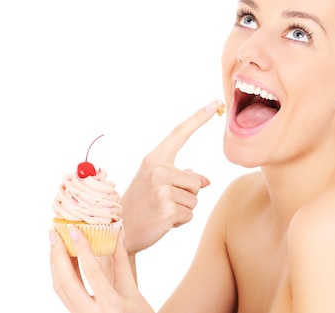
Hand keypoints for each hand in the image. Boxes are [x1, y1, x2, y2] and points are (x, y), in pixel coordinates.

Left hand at [50, 226, 153, 312]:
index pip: (91, 272)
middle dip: (58, 256)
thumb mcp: (132, 289)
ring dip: (55, 264)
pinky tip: (61, 260)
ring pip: (60, 289)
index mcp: (111, 304)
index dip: (81, 249)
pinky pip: (62, 293)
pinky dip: (59, 274)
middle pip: (66, 282)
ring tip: (54, 243)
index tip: (73, 229)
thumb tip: (117, 231)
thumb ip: (121, 260)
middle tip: (53, 233)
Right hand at [120, 99, 223, 254]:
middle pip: (196, 181)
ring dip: (183, 209)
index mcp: (155, 159)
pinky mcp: (167, 209)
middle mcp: (158, 170)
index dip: (199, 118)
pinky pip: (190, 214)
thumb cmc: (140, 205)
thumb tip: (206, 181)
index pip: (179, 134)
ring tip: (160, 211)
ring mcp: (162, 189)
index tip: (216, 103)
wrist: (119, 231)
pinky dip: (180, 221)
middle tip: (162, 202)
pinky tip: (162, 221)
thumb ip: (180, 177)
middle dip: (187, 195)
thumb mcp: (156, 184)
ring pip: (195, 199)